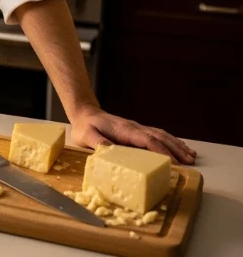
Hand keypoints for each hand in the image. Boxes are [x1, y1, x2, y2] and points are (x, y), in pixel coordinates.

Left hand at [69, 106, 196, 164]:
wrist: (85, 113)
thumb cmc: (85, 127)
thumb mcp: (86, 136)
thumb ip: (97, 143)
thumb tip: (110, 151)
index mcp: (124, 130)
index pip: (146, 140)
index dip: (160, 150)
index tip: (172, 161)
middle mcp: (134, 128)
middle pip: (159, 137)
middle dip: (175, 149)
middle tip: (190, 161)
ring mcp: (137, 128)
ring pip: (161, 135)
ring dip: (177, 145)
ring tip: (191, 156)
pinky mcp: (137, 131)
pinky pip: (157, 135)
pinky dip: (171, 141)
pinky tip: (179, 147)